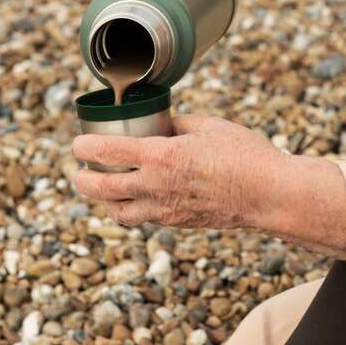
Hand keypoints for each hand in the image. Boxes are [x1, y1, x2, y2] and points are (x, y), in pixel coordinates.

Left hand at [72, 114, 287, 229]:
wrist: (268, 195)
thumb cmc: (244, 156)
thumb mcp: (209, 125)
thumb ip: (178, 123)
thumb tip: (164, 123)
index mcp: (159, 156)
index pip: (105, 152)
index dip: (83, 148)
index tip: (77, 144)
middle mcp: (155, 186)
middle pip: (101, 188)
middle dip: (82, 180)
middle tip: (78, 172)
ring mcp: (165, 209)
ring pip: (117, 212)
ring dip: (103, 201)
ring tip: (101, 189)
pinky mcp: (177, 222)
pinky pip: (142, 219)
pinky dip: (130, 210)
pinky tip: (134, 200)